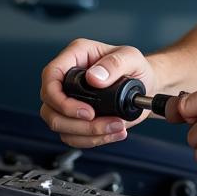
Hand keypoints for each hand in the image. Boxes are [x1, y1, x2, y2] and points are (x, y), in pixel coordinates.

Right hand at [40, 38, 155, 147]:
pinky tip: (113, 132)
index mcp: (76, 56)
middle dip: (74, 122)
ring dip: (87, 133)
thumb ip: (114, 64)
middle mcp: (68, 78)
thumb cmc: (136, 67)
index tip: (85, 111)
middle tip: (98, 120)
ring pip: (59, 125)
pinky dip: (92, 139)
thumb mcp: (131, 57)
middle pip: (49, 107)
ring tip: (115, 126)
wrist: (146, 86)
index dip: (59, 98)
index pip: (51, 76)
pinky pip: (73, 136)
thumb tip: (94, 78)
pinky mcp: (78, 118)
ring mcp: (71, 100)